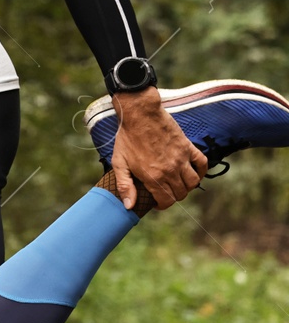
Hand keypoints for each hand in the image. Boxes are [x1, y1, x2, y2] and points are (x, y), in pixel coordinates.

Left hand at [108, 89, 205, 209]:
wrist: (140, 116)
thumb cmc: (127, 139)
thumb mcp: (120, 164)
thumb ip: (125, 186)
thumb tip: (129, 206)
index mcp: (153, 176)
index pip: (166, 200)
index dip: (162, 205)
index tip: (157, 203)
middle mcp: (170, 170)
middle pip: (181, 193)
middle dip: (173, 197)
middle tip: (166, 193)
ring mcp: (181, 158)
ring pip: (193, 182)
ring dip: (187, 187)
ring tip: (178, 184)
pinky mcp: (188, 147)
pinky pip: (202, 164)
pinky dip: (201, 171)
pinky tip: (193, 172)